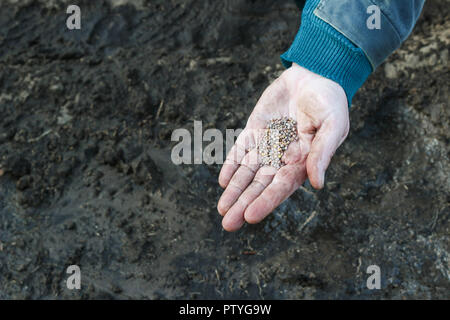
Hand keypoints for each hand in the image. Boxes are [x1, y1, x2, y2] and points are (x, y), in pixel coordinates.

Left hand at [217, 63, 348, 230]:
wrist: (315, 74)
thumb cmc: (330, 101)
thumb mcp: (333, 124)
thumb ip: (323, 153)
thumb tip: (318, 184)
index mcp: (303, 161)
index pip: (282, 187)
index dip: (266, 201)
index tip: (250, 216)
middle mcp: (282, 158)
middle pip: (260, 185)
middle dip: (244, 204)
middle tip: (228, 224)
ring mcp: (267, 145)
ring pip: (247, 172)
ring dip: (234, 190)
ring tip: (221, 209)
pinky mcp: (254, 131)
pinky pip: (240, 150)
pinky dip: (231, 165)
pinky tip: (223, 181)